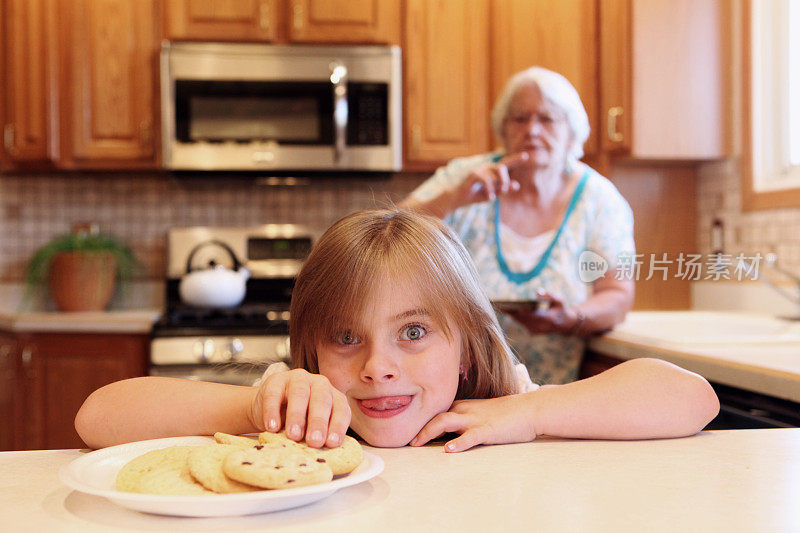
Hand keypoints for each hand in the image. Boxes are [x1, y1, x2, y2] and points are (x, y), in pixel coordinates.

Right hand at [249, 368, 350, 447]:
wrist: (269, 411)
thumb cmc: (298, 422)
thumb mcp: (311, 429)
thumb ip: (318, 437)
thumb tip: (321, 456)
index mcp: (333, 396)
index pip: (341, 409)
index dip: (338, 426)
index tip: (332, 443)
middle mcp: (319, 384)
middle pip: (322, 400)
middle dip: (318, 422)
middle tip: (314, 441)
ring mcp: (298, 379)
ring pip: (300, 394)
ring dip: (297, 416)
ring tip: (294, 435)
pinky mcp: (276, 380)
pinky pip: (274, 394)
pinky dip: (272, 411)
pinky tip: (272, 427)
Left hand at [410, 393, 539, 451]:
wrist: (530, 409)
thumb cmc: (507, 414)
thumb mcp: (481, 413)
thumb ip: (465, 420)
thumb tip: (449, 433)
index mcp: (463, 407)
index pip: (436, 411)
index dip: (420, 421)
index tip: (406, 431)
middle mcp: (465, 411)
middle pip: (434, 415)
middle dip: (418, 427)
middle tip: (406, 440)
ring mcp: (475, 420)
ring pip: (445, 421)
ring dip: (428, 432)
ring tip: (416, 443)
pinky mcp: (487, 430)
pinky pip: (469, 436)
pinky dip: (458, 443)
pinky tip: (449, 450)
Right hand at [454, 152, 529, 205]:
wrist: (459, 198)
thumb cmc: (476, 195)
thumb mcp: (493, 193)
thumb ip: (504, 189)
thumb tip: (517, 185)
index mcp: (492, 171)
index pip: (506, 163)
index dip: (516, 159)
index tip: (526, 155)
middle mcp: (487, 167)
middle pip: (502, 167)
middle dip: (505, 180)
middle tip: (503, 190)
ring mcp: (480, 170)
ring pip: (494, 175)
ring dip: (495, 188)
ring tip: (492, 196)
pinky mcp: (474, 174)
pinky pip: (486, 181)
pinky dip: (489, 191)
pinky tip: (488, 198)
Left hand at [502, 290, 581, 335]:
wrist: (565, 325)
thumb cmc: (561, 309)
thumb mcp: (559, 300)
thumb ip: (550, 295)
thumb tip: (537, 291)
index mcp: (547, 319)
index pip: (528, 315)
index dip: (517, 311)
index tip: (507, 305)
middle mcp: (539, 327)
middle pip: (520, 319)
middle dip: (510, 311)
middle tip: (499, 303)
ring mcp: (534, 331)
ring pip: (518, 322)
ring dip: (510, 314)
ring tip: (499, 305)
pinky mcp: (531, 332)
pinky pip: (520, 323)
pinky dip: (513, 316)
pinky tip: (505, 309)